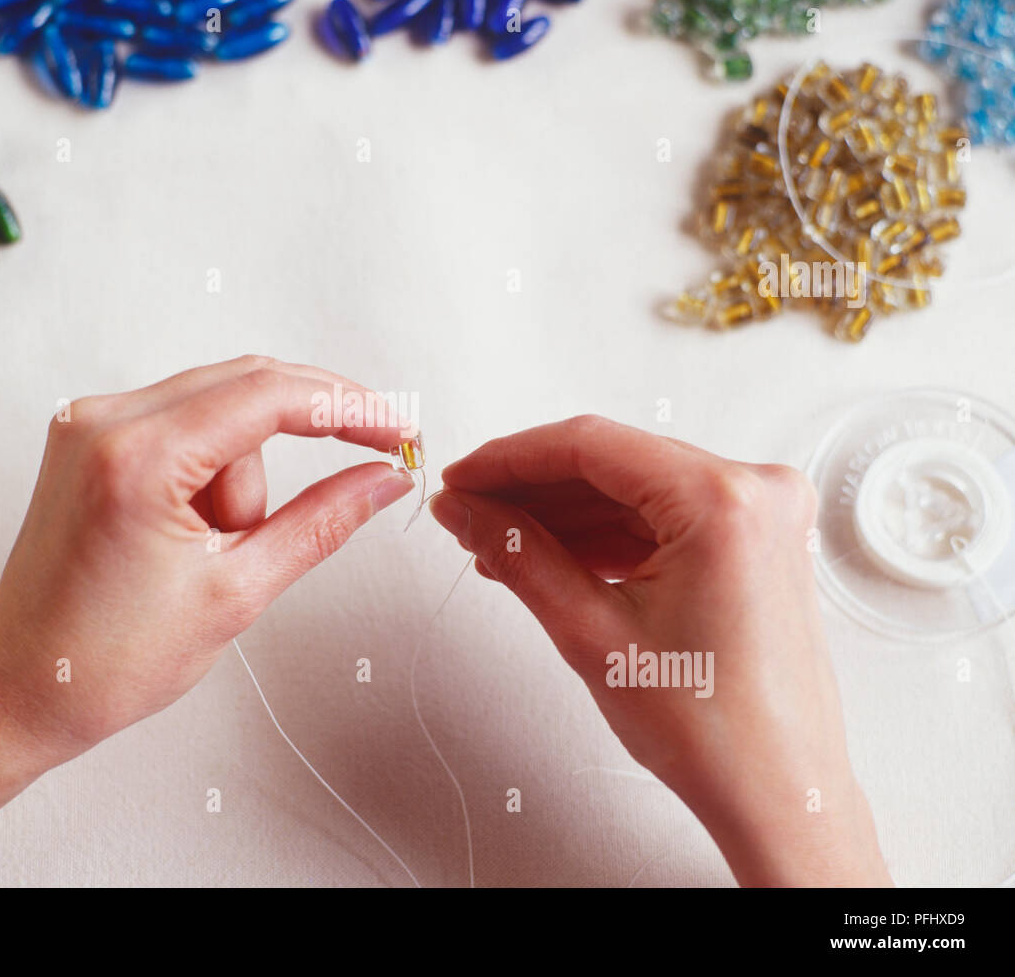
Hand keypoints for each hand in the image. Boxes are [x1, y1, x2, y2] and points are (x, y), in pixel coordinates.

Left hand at [0, 355, 415, 768]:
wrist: (23, 690)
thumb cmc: (109, 660)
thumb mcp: (237, 591)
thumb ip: (322, 522)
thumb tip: (384, 478)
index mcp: (137, 457)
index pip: (269, 396)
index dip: (347, 408)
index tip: (398, 429)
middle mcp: (103, 421)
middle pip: (246, 386)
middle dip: (306, 432)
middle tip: (370, 459)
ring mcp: (87, 424)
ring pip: (218, 410)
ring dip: (242, 474)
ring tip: (214, 552)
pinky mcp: (87, 439)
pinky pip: (182, 425)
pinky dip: (210, 470)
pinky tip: (196, 531)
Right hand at [430, 415, 889, 886]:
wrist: (778, 794)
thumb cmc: (715, 733)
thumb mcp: (591, 633)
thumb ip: (518, 555)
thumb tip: (466, 511)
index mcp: (723, 502)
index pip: (591, 446)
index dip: (511, 459)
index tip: (463, 478)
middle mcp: (755, 491)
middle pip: (613, 463)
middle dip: (532, 489)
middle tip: (468, 510)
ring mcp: (761, 514)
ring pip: (633, 490)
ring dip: (563, 513)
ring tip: (497, 542)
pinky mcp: (754, 540)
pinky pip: (662, 517)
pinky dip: (605, 534)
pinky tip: (550, 554)